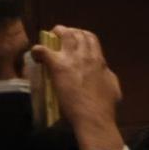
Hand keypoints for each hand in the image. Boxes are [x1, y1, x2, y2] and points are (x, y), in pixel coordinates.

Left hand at [31, 25, 122, 149]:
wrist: (94, 117)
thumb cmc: (105, 106)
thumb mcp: (113, 85)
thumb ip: (106, 74)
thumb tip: (104, 71)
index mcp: (98, 60)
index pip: (90, 38)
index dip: (81, 35)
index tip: (75, 40)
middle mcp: (85, 55)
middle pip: (76, 33)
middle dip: (67, 32)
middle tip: (59, 38)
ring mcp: (72, 59)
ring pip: (63, 34)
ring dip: (54, 35)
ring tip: (47, 40)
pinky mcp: (58, 67)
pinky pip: (43, 50)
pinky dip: (37, 50)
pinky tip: (35, 55)